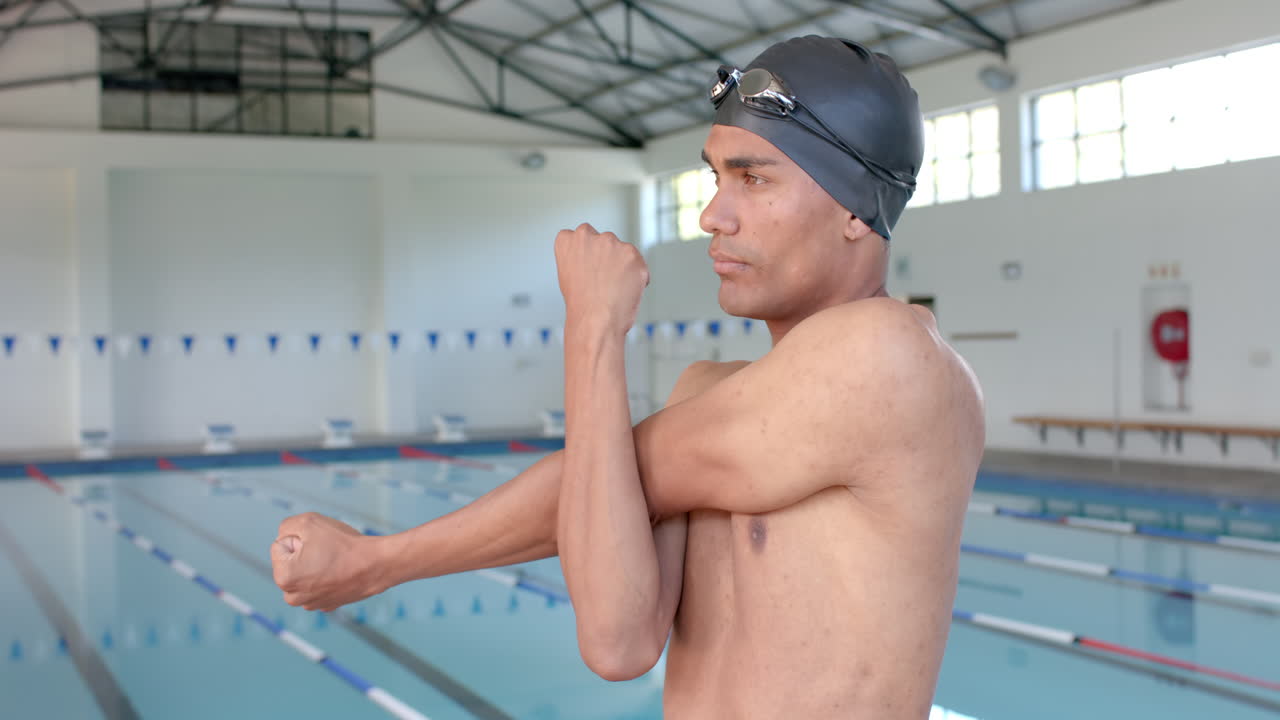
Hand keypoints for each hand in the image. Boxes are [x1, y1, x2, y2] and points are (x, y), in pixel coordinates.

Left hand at [271, 512, 386, 611]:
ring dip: (314, 565)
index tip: (317, 543)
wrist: (376, 564)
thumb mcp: (309, 522)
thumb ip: (286, 526)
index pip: (279, 546)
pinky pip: (319, 584)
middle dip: (302, 554)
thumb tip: (285, 538)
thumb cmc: (343, 544)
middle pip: (290, 562)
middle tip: (326, 552)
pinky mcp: (327, 605)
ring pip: (304, 574)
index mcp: (283, 578)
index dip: (299, 538)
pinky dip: (326, 576)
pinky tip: (340, 572)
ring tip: (334, 561)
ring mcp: (311, 603)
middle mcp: (293, 596)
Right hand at [555, 223, 648, 336]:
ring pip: (622, 251)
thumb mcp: (568, 275)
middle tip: (602, 281)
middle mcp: (587, 235)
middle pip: (603, 241)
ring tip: (613, 289)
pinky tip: (625, 292)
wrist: (595, 320)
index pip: (580, 236)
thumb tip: (597, 257)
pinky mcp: (632, 254)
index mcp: (567, 239)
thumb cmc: (581, 304)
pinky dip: (637, 277)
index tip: (588, 269)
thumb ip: (580, 257)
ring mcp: (611, 243)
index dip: (587, 255)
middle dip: (606, 256)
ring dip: (622, 265)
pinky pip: (639, 265)